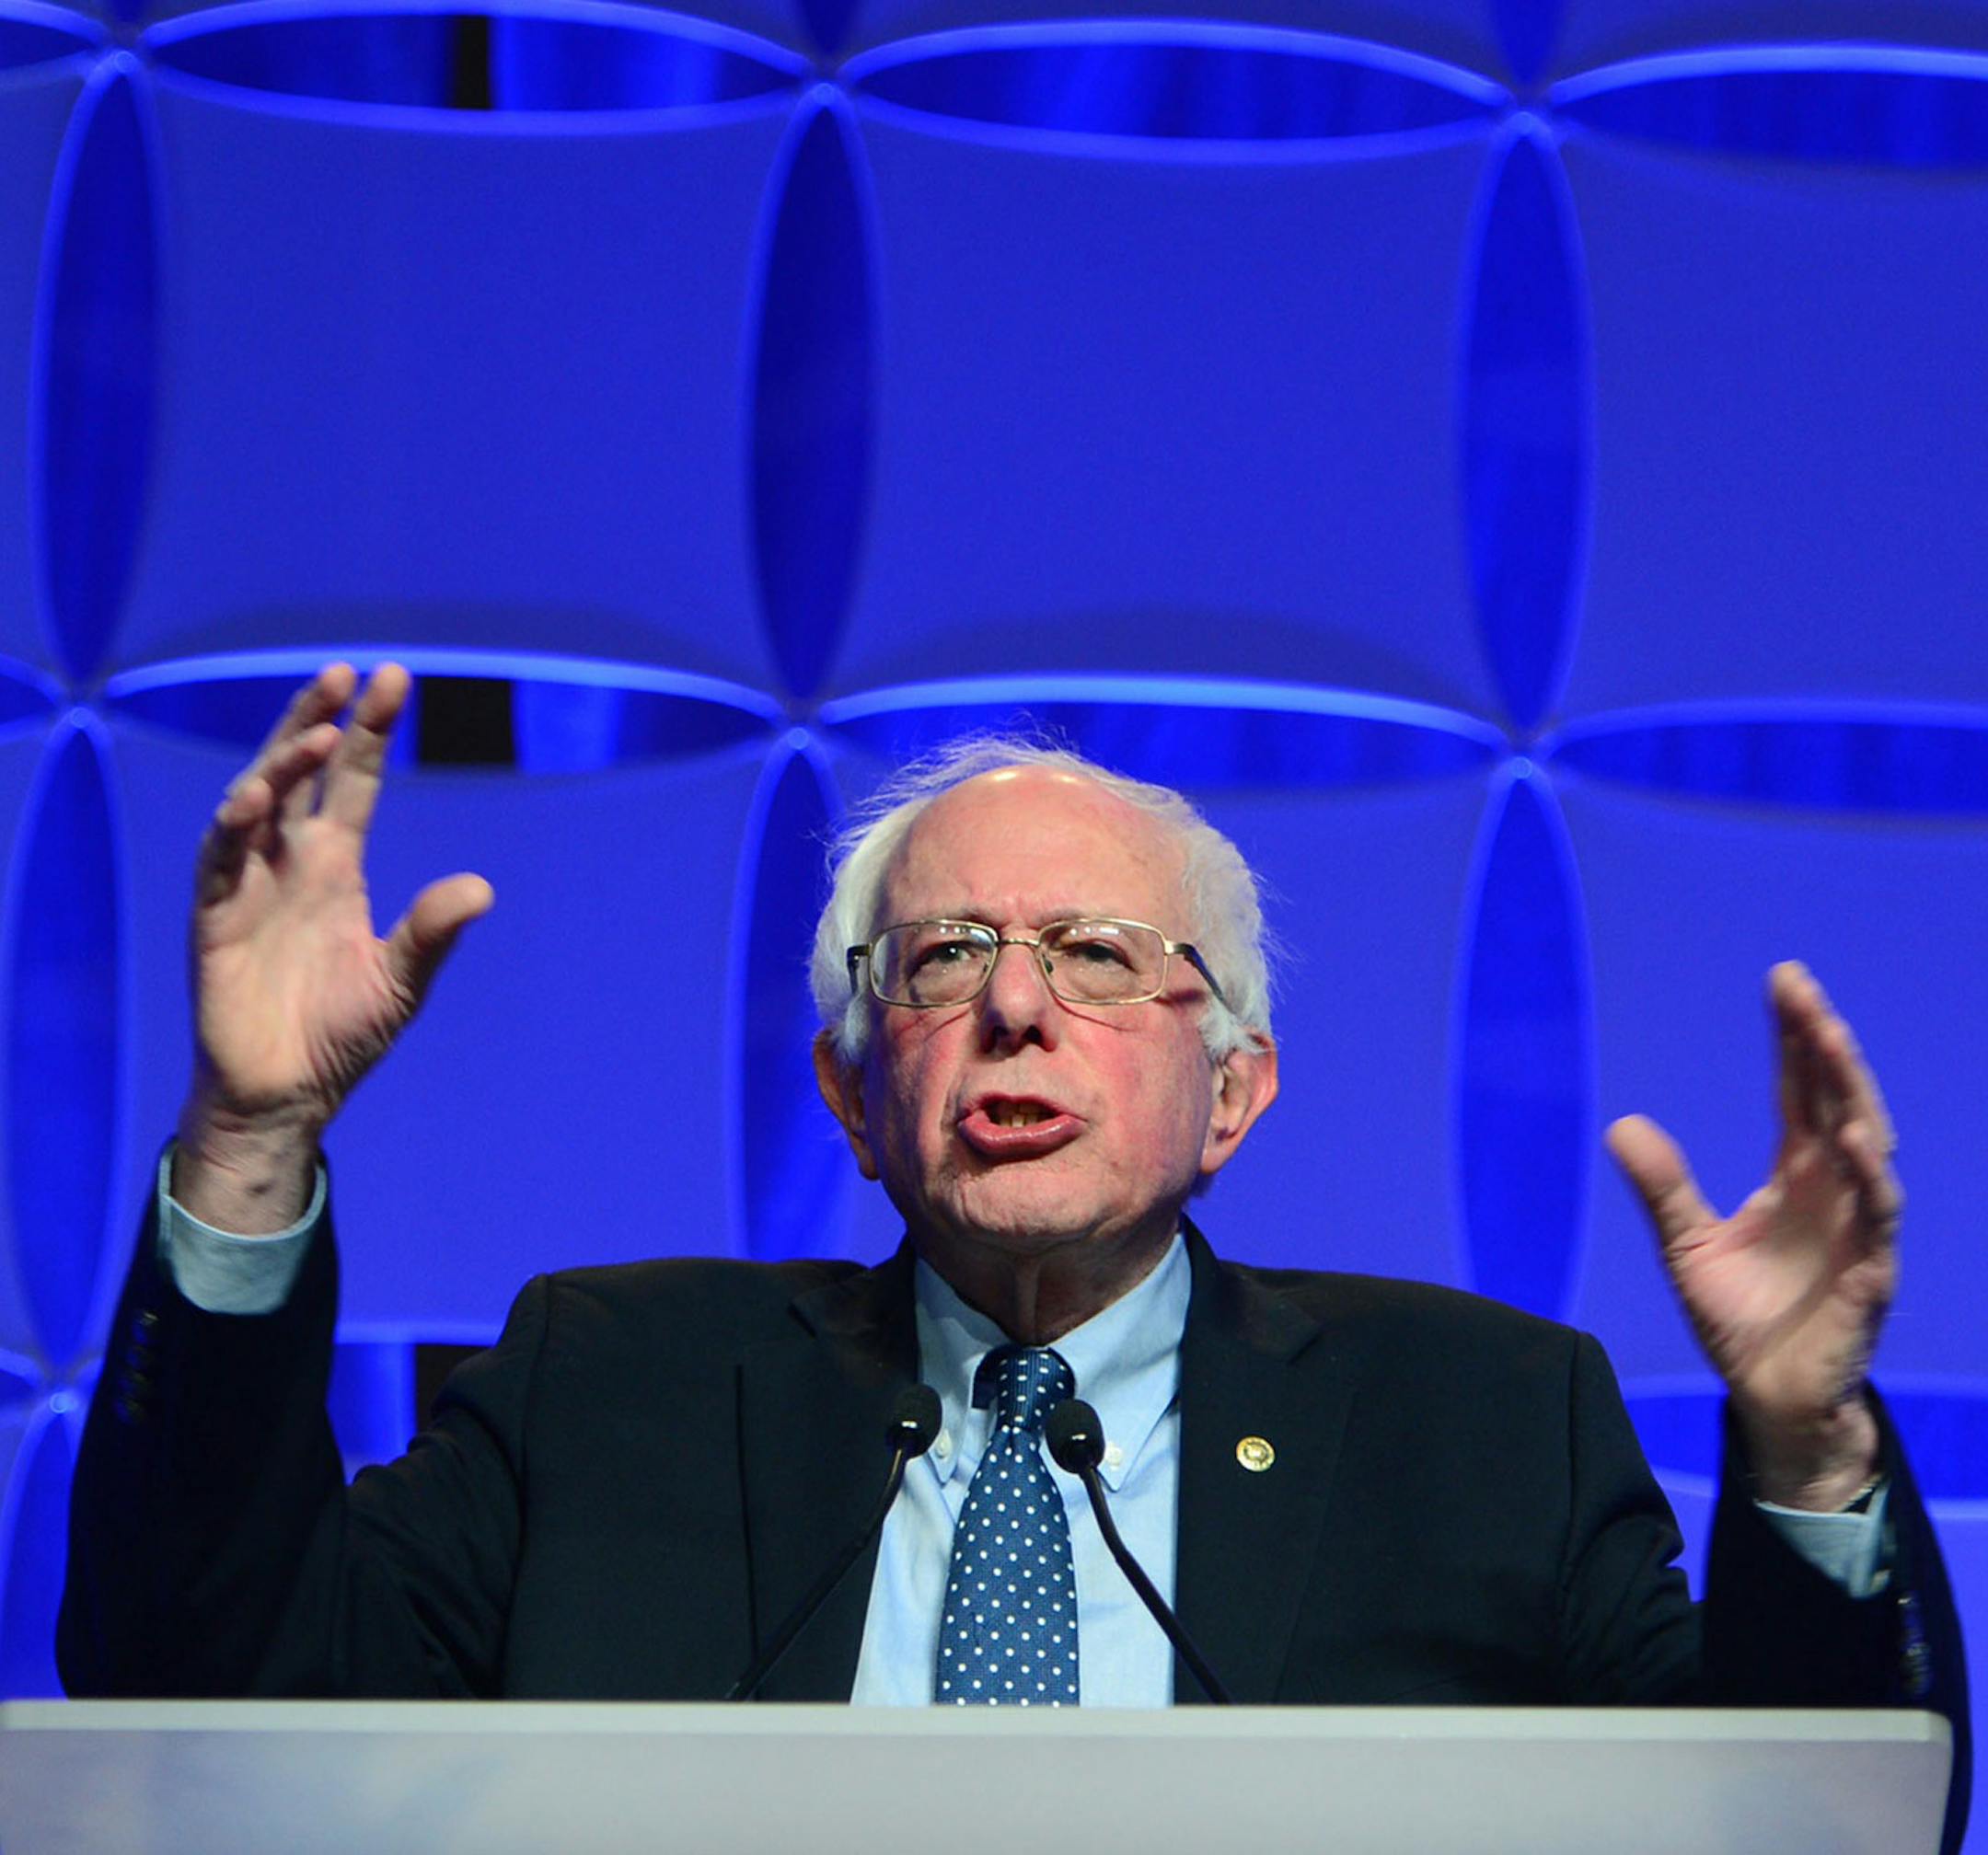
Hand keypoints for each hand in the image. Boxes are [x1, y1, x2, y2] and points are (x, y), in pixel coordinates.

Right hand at [174, 663, 492, 1229]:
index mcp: (336, 866)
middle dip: (320, 721)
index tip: (391, 680)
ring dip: (281, 764)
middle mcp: (289, 862)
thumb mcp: (402, 980)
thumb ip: (433, 931)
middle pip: (301, 773)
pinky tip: (253, 797)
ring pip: (256, 801)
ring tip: (318, 732)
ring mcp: (247, 884)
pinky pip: (217, 861)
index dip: (370, 733)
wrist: (285, 1094)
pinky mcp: (213, 918)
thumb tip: (482, 888)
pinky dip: (232, 827)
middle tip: (345, 674)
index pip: (353, 783)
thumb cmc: (341, 1035)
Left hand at [1606, 962, 1897, 1509]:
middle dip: (1824, 1047)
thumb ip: (1663, 1186)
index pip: (1799, 1093)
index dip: (1794, 1040)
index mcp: (1796, 1177)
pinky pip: (1878, 1221)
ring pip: (1869, 1150)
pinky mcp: (1868, 1276)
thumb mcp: (1686, 1245)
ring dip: (1853, 1096)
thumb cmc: (1741, 1317)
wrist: (1768, 1397)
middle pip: (1836, 1103)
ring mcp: (1858, 1230)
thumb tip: (1621, 1124)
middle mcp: (1834, 1192)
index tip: (1784, 981)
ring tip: (1831, 1043)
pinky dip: (1871, 1181)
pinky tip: (1858, 1142)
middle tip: (1803, 992)